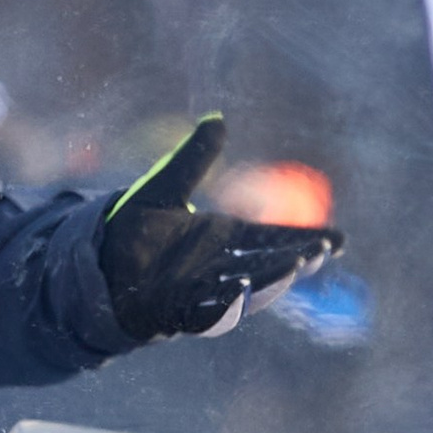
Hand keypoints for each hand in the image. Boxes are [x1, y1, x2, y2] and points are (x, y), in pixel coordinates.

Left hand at [98, 115, 340, 341]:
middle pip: (267, 264)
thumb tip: (216, 119)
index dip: (305, 238)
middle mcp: (219, 267)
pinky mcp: (174, 312)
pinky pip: (205, 313)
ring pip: (245, 290)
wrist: (94, 263)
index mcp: (224, 238)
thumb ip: (192, 159)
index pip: (273, 238)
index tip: (339, 239)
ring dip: (270, 280)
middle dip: (296, 257)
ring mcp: (199, 291)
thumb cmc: (133, 229)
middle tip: (323, 249)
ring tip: (295, 266)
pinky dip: (224, 305)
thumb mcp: (164, 187)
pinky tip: (238, 288)